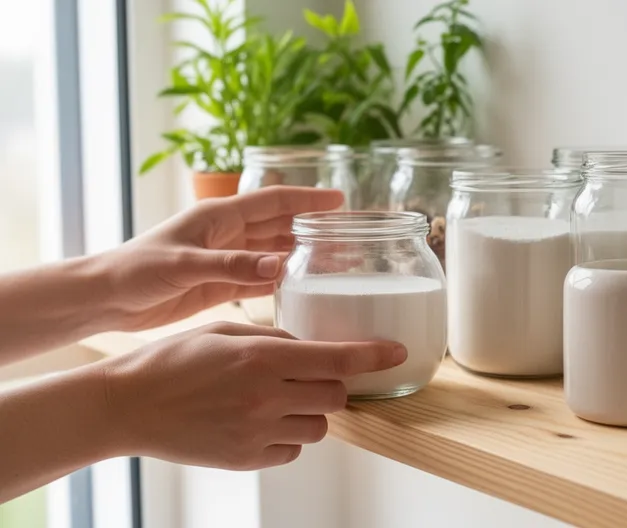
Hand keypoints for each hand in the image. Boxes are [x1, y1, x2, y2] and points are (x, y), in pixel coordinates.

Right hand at [101, 322, 406, 469]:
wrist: (126, 405)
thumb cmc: (171, 361)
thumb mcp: (225, 333)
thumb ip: (273, 339)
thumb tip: (308, 347)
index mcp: (263, 358)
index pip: (337, 358)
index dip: (374, 356)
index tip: (397, 351)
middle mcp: (266, 397)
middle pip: (335, 396)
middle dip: (330, 384)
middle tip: (306, 376)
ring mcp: (258, 433)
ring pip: (319, 428)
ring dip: (310, 413)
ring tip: (276, 400)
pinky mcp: (247, 459)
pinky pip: (292, 451)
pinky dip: (287, 438)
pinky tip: (259, 422)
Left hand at [106, 186, 342, 330]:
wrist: (105, 298)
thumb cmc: (135, 271)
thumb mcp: (184, 265)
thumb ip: (230, 266)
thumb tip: (278, 265)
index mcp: (219, 217)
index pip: (274, 201)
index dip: (308, 199)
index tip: (340, 200)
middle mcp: (226, 234)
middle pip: (280, 224)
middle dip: (314, 227)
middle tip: (349, 235)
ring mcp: (225, 259)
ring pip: (274, 250)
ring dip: (302, 253)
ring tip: (336, 261)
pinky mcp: (220, 283)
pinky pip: (261, 278)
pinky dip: (283, 280)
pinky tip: (304, 287)